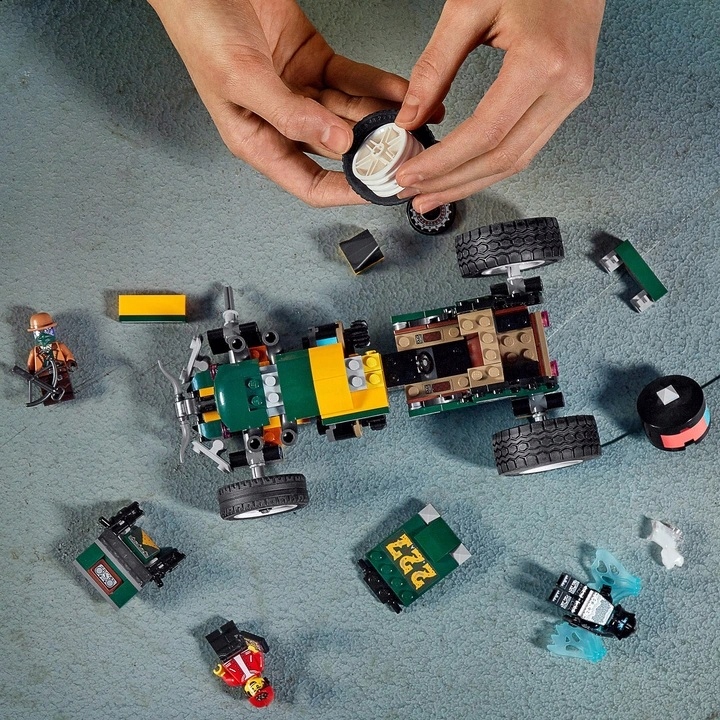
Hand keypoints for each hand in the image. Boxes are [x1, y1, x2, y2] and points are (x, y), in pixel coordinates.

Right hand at [148, 0, 408, 205]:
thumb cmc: (201, 28)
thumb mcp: (242, 78)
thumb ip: (290, 114)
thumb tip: (336, 141)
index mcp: (258, 140)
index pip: (309, 183)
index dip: (345, 191)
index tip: (378, 190)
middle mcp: (284, 122)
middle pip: (338, 151)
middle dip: (374, 154)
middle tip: (407, 154)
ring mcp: (302, 92)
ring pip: (352, 115)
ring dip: (384, 120)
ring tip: (417, 124)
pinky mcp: (316, 61)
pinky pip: (355, 80)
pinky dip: (380, 86)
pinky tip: (403, 93)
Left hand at [394, 0, 605, 212]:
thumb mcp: (469, 7)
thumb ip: (435, 66)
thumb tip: (409, 117)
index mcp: (542, 62)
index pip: (484, 134)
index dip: (443, 162)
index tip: (411, 174)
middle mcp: (565, 86)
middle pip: (502, 158)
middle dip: (454, 183)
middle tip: (417, 195)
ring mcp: (572, 95)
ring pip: (518, 160)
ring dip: (472, 182)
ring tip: (435, 193)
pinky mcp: (568, 97)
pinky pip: (527, 145)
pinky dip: (492, 164)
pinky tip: (465, 172)